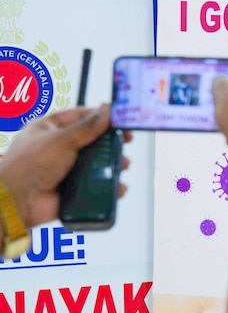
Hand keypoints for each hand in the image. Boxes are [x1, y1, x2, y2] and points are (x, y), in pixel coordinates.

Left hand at [0, 105, 131, 226]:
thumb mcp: (61, 140)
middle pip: (92, 140)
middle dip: (110, 142)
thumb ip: (87, 127)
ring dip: (112, 163)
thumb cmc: (28, 165)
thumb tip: (107, 110)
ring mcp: (66, 168)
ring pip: (96, 162)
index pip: (81, 116)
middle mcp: (58, 147)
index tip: (120, 119)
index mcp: (50, 129)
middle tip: (125, 142)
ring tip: (123, 164)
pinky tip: (117, 185)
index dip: (102, 116)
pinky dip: (107, 185)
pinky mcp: (73, 187)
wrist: (17, 201)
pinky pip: (95, 184)